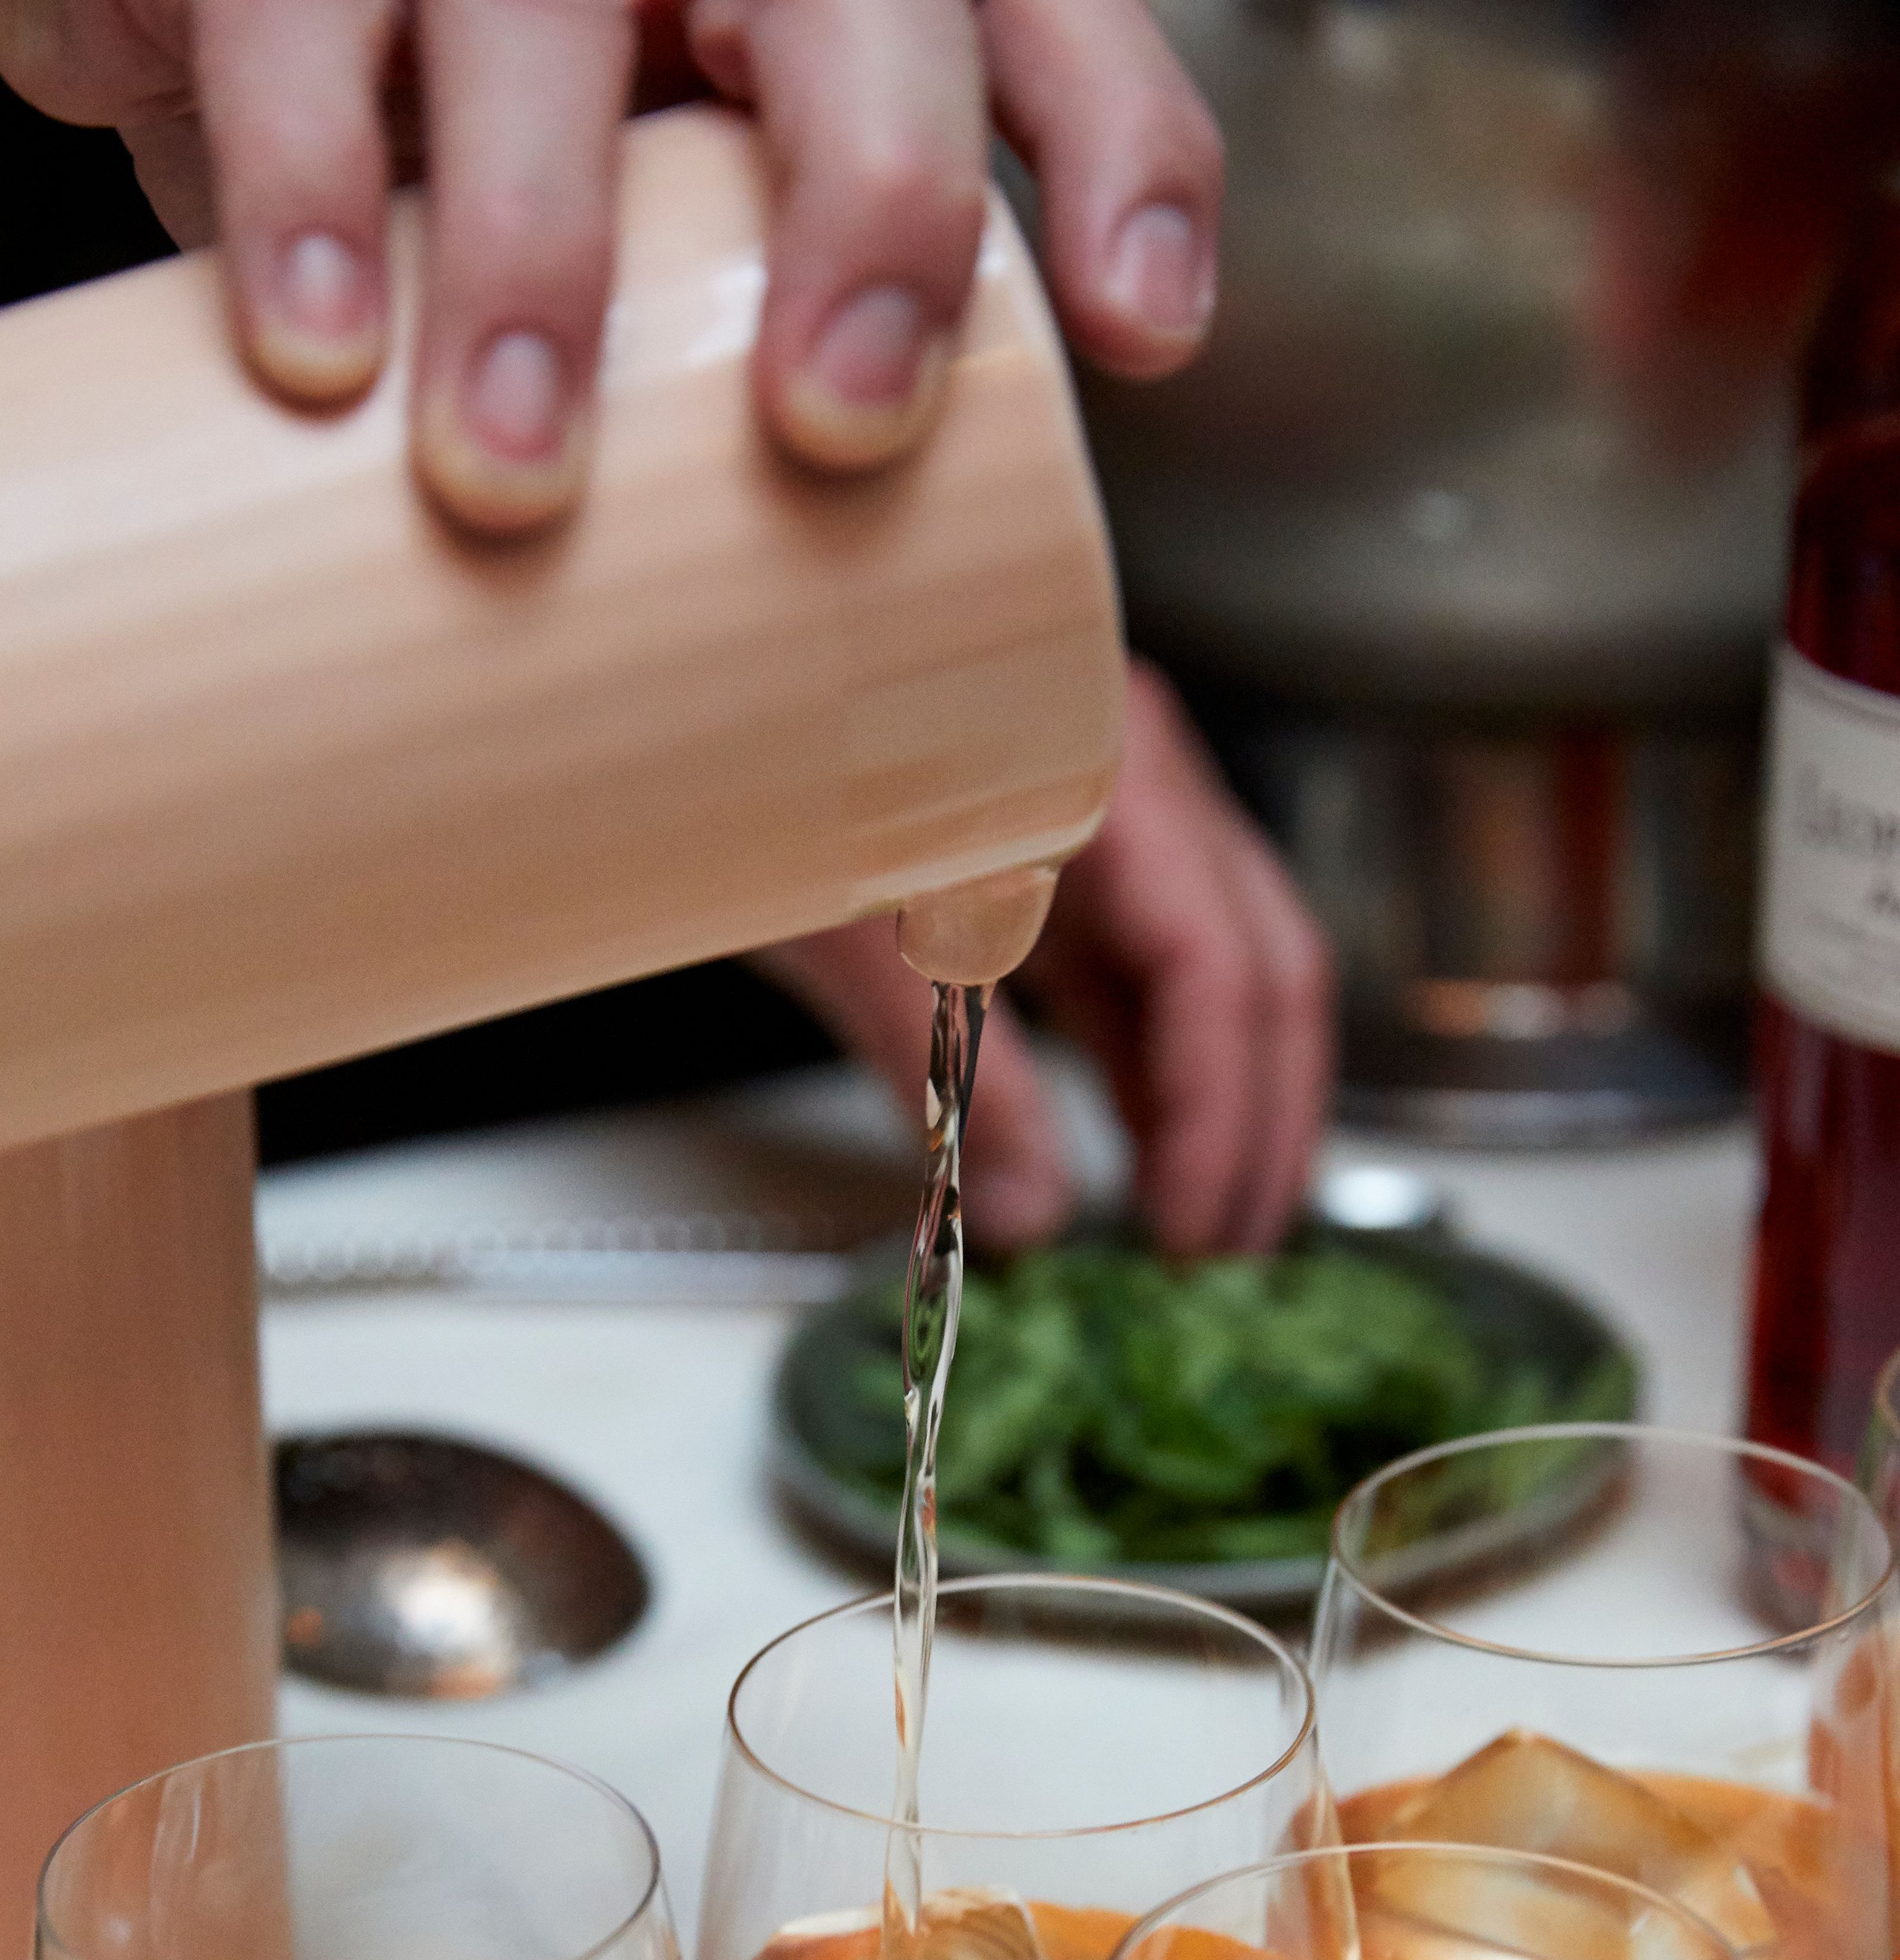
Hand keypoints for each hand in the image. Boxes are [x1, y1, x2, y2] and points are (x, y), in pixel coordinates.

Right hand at [0, 0, 1220, 529]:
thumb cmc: (466, 174)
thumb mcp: (646, 312)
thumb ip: (751, 540)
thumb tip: (895, 897)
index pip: (1043, 9)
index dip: (1120, 148)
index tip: (1137, 334)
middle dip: (878, 198)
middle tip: (837, 420)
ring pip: (546, 7)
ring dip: (540, 250)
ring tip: (513, 472)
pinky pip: (293, 5)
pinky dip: (303, 182)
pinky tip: (318, 347)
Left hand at [758, 660, 1335, 1253]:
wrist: (700, 706)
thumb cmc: (754, 769)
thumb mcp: (847, 938)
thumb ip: (949, 1078)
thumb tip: (1028, 1215)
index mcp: (1100, 773)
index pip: (1214, 963)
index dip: (1216, 1111)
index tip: (1188, 1225)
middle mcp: (1134, 782)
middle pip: (1258, 968)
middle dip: (1257, 1123)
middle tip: (1230, 1253)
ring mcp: (1109, 819)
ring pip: (1218, 979)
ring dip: (1221, 1106)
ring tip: (1204, 1226)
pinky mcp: (1065, 863)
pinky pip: (1143, 977)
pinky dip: (1155, 1071)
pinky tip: (1150, 1157)